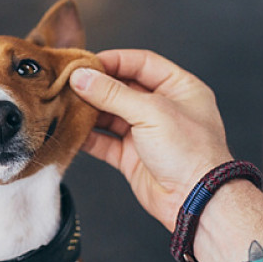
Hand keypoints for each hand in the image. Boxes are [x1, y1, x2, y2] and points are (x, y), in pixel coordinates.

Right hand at [70, 49, 231, 230]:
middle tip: (70, 83)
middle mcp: (163, 108)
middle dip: (96, 86)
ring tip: (66, 105)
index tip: (86, 62)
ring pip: (110, 115)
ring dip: (89, 111)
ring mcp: (146, 133)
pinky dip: (88, 137)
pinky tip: (71, 130)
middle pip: (122, 88)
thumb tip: (83, 77)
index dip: (114, 61)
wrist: (195, 200)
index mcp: (179, 88)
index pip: (142, 63)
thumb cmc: (191, 153)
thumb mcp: (151, 112)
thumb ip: (113, 94)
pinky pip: (105, 142)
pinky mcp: (132, 157)